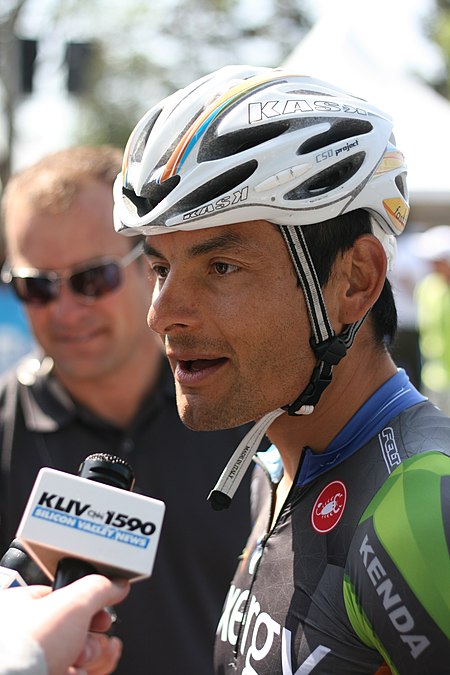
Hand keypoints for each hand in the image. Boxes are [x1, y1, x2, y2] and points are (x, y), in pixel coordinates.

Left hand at [1, 574, 129, 674]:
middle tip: (91, 642)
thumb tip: (118, 585)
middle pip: (77, 632)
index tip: (104, 616)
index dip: (91, 608)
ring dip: (91, 657)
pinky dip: (81, 673)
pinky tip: (77, 672)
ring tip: (85, 659)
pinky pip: (73, 673)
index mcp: (25, 606)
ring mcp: (36, 659)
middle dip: (93, 639)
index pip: (67, 601)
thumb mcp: (73, 603)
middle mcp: (28, 634)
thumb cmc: (28, 644)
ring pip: (77, 656)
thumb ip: (99, 589)